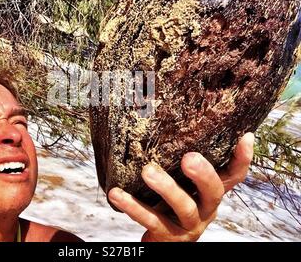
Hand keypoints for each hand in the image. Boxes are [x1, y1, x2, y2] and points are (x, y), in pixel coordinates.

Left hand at [108, 132, 253, 241]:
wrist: (163, 241)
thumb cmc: (171, 204)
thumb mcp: (184, 184)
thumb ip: (182, 163)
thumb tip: (174, 121)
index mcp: (210, 193)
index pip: (233, 176)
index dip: (242, 159)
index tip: (244, 136)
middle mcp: (205, 209)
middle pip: (213, 192)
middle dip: (203, 174)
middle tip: (189, 158)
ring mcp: (188, 224)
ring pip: (184, 206)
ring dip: (166, 188)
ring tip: (147, 171)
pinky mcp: (167, 236)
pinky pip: (151, 220)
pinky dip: (133, 207)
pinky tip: (117, 194)